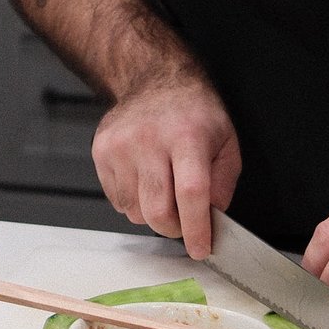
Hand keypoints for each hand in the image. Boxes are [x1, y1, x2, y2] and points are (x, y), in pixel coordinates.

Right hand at [91, 64, 240, 259]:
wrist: (154, 80)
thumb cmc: (194, 113)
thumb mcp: (227, 142)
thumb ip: (223, 184)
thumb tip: (211, 219)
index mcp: (187, 136)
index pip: (190, 193)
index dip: (196, 228)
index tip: (201, 248)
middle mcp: (150, 139)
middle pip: (157, 209)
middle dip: (174, 229)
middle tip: (184, 223)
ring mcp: (121, 146)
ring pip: (135, 211)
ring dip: (153, 214)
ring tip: (163, 190)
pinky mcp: (101, 151)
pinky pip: (117, 200)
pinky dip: (134, 202)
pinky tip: (144, 180)